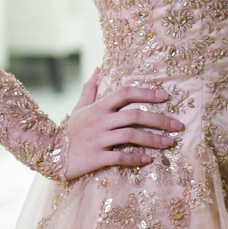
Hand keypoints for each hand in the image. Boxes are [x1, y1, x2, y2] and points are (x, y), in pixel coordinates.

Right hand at [64, 67, 184, 180]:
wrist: (50, 153)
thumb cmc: (70, 130)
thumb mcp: (79, 107)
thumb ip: (90, 88)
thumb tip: (98, 68)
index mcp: (99, 107)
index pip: (125, 93)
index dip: (146, 93)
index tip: (165, 97)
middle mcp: (100, 121)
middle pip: (135, 115)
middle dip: (159, 120)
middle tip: (177, 126)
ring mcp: (98, 139)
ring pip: (131, 136)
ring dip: (153, 140)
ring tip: (170, 143)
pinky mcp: (96, 157)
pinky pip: (120, 157)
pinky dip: (136, 158)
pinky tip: (148, 160)